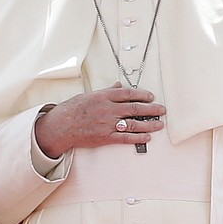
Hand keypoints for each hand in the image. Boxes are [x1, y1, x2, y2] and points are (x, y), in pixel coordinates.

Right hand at [34, 83, 165, 157]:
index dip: (142, 95)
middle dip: (151, 109)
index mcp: (103, 97)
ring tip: (159, 124)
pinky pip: (125, 138)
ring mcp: (107, 124)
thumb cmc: (72, 109)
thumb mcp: (89, 95)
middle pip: (135, 108)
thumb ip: (106, 91)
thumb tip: (119, 85)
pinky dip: (138, 138)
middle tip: (162, 110)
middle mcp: (107, 110)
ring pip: (134, 123)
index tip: (151, 97)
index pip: (128, 93)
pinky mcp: (105, 137)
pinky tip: (147, 137)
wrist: (60, 126)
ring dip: (149, 124)